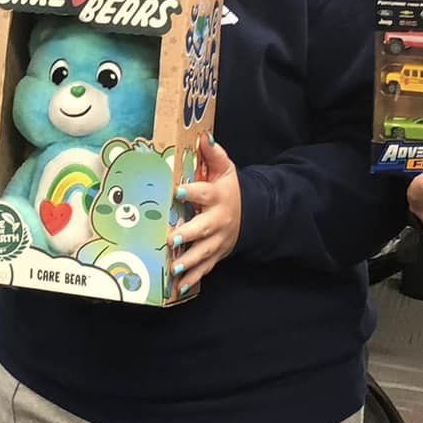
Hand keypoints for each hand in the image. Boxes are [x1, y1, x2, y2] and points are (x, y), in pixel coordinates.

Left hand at [170, 138, 240, 292]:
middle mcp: (218, 221)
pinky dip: (193, 279)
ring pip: (203, 252)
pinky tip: (179, 287)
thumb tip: (203, 136)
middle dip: (188, 234)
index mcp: (218, 197)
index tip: (177, 190)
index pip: (204, 193)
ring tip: (174, 268)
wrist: (251, 214)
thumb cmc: (229, 189)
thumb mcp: (225, 170)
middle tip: (171, 240)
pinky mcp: (216, 254)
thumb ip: (213, 155)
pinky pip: (205, 268)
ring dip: (189, 261)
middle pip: (203, 228)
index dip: (191, 191)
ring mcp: (218, 240)